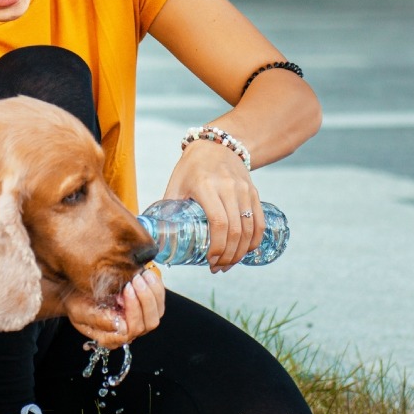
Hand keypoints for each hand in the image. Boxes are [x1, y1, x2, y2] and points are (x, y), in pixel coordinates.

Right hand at [63, 266, 165, 349]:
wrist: (75, 292)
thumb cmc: (75, 302)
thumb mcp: (79, 310)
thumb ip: (97, 319)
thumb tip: (120, 325)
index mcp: (111, 337)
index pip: (132, 329)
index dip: (134, 309)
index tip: (126, 288)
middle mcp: (127, 332)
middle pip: (149, 323)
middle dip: (145, 299)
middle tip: (135, 280)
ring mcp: (138, 321)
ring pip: (157, 313)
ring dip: (153, 293)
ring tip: (141, 275)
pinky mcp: (144, 308)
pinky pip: (159, 302)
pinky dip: (156, 287)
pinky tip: (147, 274)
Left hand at [163, 139, 263, 271]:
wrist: (217, 145)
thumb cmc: (191, 167)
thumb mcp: (175, 184)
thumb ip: (167, 208)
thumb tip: (154, 236)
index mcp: (206, 187)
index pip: (218, 223)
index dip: (216, 246)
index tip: (208, 260)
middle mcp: (228, 188)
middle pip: (234, 230)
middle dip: (227, 255)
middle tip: (217, 267)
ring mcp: (244, 191)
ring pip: (248, 229)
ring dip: (240, 252)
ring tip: (228, 264)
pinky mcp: (253, 192)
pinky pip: (258, 222)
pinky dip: (254, 240)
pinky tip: (245, 252)